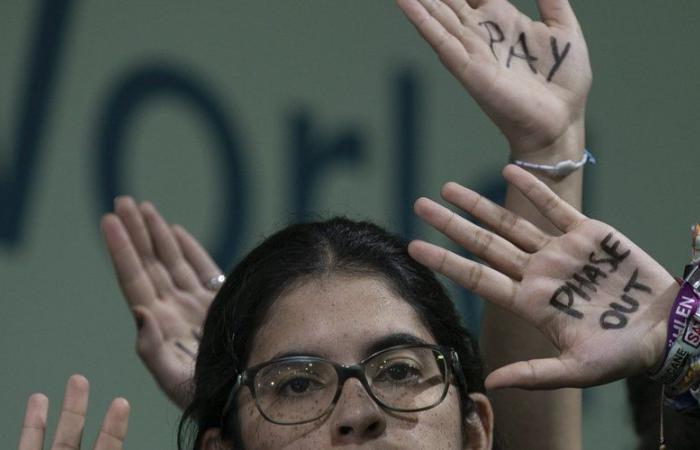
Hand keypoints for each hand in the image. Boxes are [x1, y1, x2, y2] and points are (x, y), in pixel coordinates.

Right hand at [17, 375, 128, 449]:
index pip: (108, 449)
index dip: (114, 428)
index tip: (121, 402)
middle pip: (76, 435)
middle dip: (78, 408)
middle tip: (81, 380)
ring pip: (59, 436)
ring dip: (66, 408)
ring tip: (75, 379)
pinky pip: (29, 445)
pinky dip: (33, 423)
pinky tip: (38, 399)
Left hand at [101, 197, 221, 407]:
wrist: (243, 397)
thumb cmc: (207, 396)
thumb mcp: (176, 380)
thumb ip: (152, 350)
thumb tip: (138, 312)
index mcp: (159, 323)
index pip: (134, 279)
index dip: (121, 249)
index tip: (109, 221)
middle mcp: (173, 309)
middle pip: (149, 263)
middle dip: (136, 231)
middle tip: (122, 201)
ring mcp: (194, 304)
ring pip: (171, 262)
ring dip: (157, 234)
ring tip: (144, 207)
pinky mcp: (217, 302)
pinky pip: (200, 268)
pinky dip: (189, 248)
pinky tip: (177, 231)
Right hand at [397, 0, 590, 157]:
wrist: (561, 120)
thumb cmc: (564, 82)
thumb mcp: (564, 30)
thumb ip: (552, 0)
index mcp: (503, 21)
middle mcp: (482, 34)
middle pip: (447, 2)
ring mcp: (471, 51)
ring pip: (437, 17)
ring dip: (418, 1)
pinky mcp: (468, 69)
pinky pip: (439, 40)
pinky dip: (420, 20)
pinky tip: (404, 1)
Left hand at [409, 165, 677, 388]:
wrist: (665, 329)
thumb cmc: (622, 355)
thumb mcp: (577, 370)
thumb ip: (534, 373)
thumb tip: (489, 383)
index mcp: (530, 302)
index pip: (477, 277)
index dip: (445, 261)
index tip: (414, 246)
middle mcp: (537, 273)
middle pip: (484, 244)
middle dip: (451, 225)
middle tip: (419, 204)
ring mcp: (559, 252)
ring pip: (510, 222)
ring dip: (479, 204)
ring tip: (447, 187)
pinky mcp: (588, 234)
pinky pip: (554, 206)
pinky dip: (532, 188)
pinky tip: (507, 171)